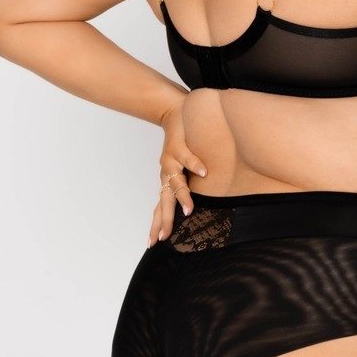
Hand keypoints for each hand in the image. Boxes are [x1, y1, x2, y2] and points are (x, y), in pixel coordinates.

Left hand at [148, 98, 207, 246]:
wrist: (175, 112)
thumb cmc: (184, 142)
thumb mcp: (184, 168)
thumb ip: (188, 184)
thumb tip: (196, 204)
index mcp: (167, 181)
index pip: (160, 207)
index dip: (157, 224)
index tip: (152, 243)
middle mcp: (166, 173)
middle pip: (164, 201)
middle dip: (165, 220)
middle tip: (164, 237)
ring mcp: (171, 160)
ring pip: (176, 182)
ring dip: (183, 196)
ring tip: (189, 210)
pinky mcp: (179, 145)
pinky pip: (188, 157)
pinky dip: (195, 165)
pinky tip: (204, 173)